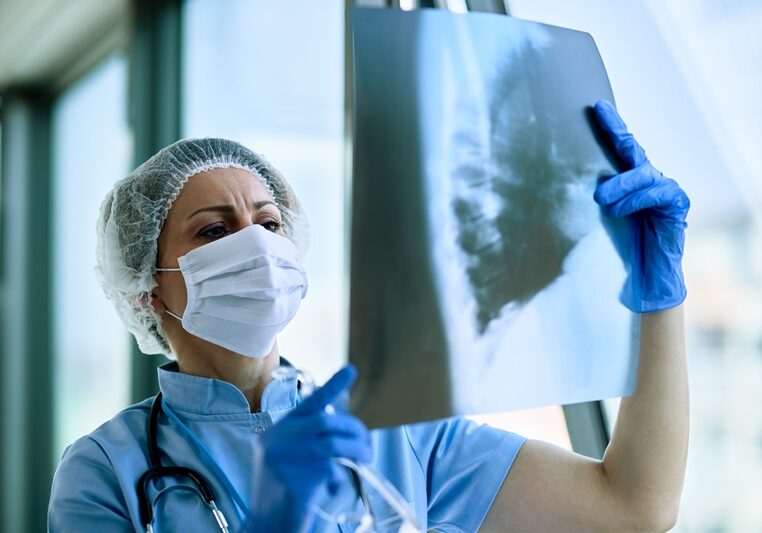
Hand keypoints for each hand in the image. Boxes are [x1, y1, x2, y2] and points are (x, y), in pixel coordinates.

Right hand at [241, 365, 371, 532]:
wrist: (266, 525)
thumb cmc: (283, 493)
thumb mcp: (290, 459)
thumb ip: (308, 440)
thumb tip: (344, 430)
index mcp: (276, 432)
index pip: (309, 403)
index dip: (333, 386)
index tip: (351, 370)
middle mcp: (277, 440)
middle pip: (327, 422)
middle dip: (354, 432)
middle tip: (366, 446)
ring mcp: (283, 459)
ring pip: (333, 444)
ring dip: (356, 452)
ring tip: (364, 461)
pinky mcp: (293, 479)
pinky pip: (330, 468)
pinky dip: (339, 475)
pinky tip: (334, 484)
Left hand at [592, 100, 689, 312]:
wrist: (643, 283)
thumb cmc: (615, 252)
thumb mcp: (593, 221)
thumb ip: (584, 202)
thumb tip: (549, 186)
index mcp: (628, 182)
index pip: (619, 150)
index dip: (611, 126)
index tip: (597, 106)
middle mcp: (648, 180)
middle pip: (632, 150)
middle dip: (616, 129)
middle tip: (599, 112)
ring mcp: (665, 191)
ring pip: (642, 173)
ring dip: (619, 184)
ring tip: (601, 199)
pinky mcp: (676, 206)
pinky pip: (658, 192)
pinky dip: (637, 198)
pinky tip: (620, 208)